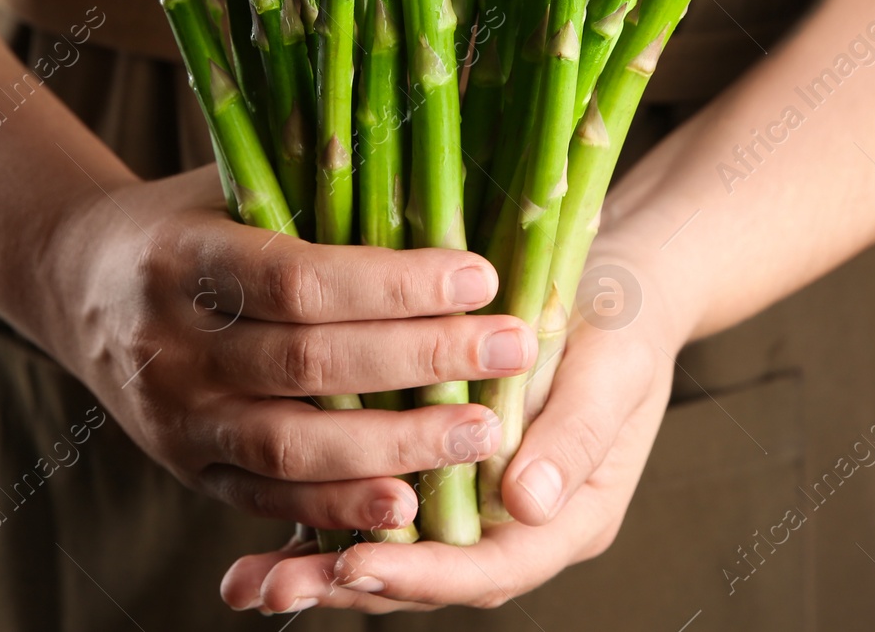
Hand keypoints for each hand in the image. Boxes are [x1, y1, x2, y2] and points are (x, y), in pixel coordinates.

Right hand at [39, 165, 538, 535]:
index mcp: (183, 255)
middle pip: (308, 364)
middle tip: (516, 348)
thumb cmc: (186, 217)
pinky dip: (339, 507)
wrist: (74, 283)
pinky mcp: (185, 469)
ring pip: (292, 446)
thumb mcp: (230, 178)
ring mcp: (174, 417)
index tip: (481, 276)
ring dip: (397, 447)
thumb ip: (316, 176)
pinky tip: (409, 505)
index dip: (394, 284)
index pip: (300, 278)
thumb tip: (442, 134)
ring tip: (486, 433)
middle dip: (422, 359)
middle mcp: (171, 343)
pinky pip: (267, 499)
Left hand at [219, 233, 694, 613]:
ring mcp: (475, 502)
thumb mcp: (613, 370)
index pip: (495, 567)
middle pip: (431, 576)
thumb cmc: (622, 324)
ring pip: (396, 550)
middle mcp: (515, 523)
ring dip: (324, 567)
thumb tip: (527, 503)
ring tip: (252, 582)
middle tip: (278, 588)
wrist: (617, 287)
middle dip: (355, 584)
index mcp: (570, 515)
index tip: (361, 565)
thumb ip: (575, 437)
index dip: (426, 572)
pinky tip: (259, 543)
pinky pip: (375, 508)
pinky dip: (320, 523)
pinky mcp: (435, 470)